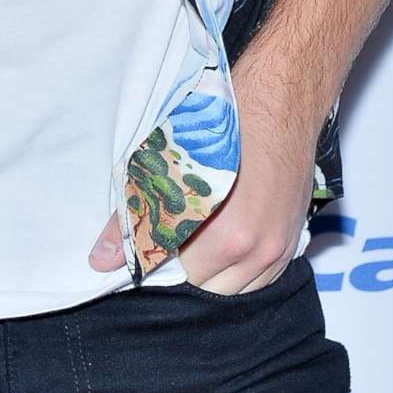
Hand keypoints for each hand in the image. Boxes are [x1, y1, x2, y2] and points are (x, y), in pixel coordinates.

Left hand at [85, 46, 317, 291]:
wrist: (280, 102)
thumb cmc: (222, 126)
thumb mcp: (165, 165)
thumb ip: (132, 219)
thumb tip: (101, 261)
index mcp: (223, 236)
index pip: (172, 276)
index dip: (150, 264)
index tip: (139, 252)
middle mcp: (254, 250)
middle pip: (202, 289)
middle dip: (179, 274)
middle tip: (164, 245)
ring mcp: (277, 249)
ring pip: (231, 291)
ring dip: (209, 277)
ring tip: (192, 244)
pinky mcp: (291, 243)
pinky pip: (259, 282)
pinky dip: (236, 274)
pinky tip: (220, 248)